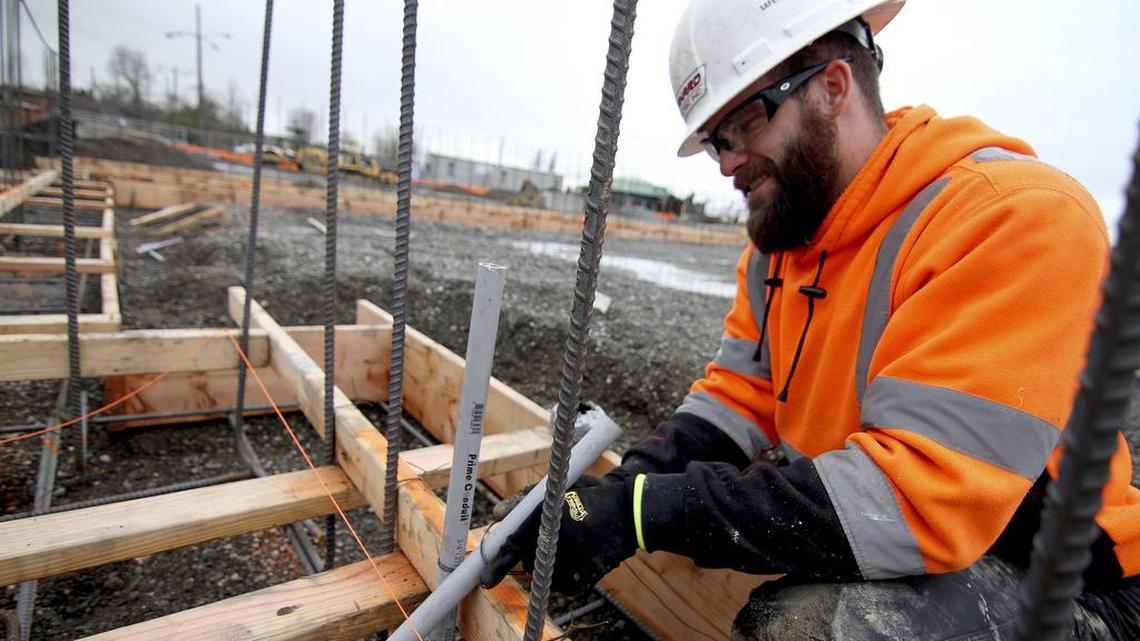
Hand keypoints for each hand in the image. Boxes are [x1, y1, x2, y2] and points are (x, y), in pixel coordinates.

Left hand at [479, 475, 637, 593]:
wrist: (630, 513)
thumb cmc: (591, 494)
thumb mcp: (558, 488)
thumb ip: (526, 499)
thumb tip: (498, 514)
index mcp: (549, 517)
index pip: (514, 542)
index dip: (497, 559)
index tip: (484, 575)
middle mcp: (558, 541)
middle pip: (525, 561)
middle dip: (516, 562)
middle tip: (499, 573)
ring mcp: (571, 562)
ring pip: (542, 571)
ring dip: (542, 562)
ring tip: (562, 544)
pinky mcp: (584, 577)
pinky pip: (560, 582)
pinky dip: (561, 574)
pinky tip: (573, 557)